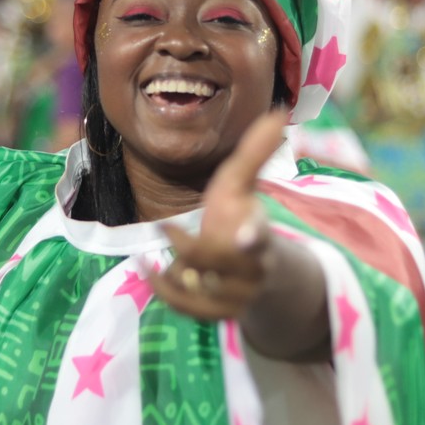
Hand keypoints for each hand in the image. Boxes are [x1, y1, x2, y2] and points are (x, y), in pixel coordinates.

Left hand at [154, 111, 286, 321]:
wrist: (251, 267)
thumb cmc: (240, 215)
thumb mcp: (241, 182)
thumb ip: (256, 151)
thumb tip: (279, 110)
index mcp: (260, 232)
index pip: (261, 236)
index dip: (255, 237)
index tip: (245, 236)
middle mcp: (255, 268)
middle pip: (223, 264)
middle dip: (193, 249)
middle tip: (165, 227)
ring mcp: (240, 295)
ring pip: (205, 291)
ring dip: (176, 272)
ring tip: (151, 258)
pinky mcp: (222, 314)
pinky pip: (191, 310)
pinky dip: (166, 293)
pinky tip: (146, 270)